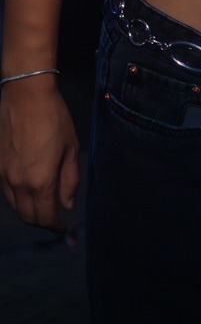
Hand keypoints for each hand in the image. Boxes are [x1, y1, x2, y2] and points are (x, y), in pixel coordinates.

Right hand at [0, 79, 79, 231]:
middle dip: (42, 222)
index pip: (46, 217)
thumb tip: (68, 204)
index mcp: (41, 181)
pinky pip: (5, 192)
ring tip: (41, 205)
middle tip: (54, 218)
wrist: (26, 95)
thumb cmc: (54, 117)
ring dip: (28, 211)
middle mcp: (19, 183)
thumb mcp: (71, 147)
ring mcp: (4, 175)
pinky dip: (17, 198)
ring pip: (14, 206)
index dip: (56, 226)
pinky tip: (27, 190)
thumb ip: (70, 179)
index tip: (63, 227)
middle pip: (28, 216)